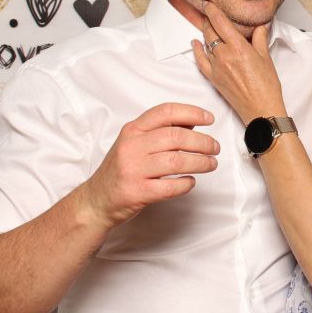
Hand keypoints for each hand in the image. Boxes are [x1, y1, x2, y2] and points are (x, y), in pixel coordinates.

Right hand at [80, 102, 218, 228]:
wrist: (96, 201)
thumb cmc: (121, 169)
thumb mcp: (135, 143)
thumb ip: (161, 131)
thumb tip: (192, 122)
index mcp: (133, 130)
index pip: (166, 112)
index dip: (191, 112)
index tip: (209, 119)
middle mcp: (131, 146)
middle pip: (176, 136)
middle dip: (203, 141)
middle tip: (215, 147)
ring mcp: (133, 170)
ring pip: (177, 161)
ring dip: (201, 162)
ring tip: (211, 164)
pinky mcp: (137, 192)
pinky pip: (170, 187)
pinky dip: (186, 184)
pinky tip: (191, 182)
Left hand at [192, 1, 285, 123]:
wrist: (261, 110)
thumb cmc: (267, 86)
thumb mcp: (265, 57)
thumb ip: (259, 39)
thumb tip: (261, 26)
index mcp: (238, 47)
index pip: (220, 22)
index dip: (213, 10)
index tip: (209, 3)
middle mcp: (224, 55)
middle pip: (210, 31)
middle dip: (208, 19)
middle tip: (208, 11)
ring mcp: (216, 67)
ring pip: (205, 43)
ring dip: (205, 32)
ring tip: (206, 24)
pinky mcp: (213, 78)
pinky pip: (200, 60)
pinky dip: (197, 50)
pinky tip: (195, 43)